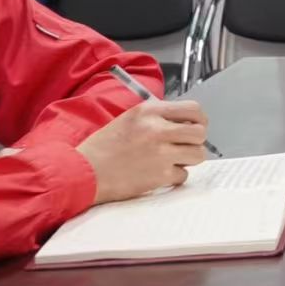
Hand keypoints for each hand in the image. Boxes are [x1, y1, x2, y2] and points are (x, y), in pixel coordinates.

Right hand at [76, 100, 209, 203]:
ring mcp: (161, 153)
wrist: (84, 172)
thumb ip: (157, 117)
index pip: (193, 109)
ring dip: (188, 159)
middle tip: (185, 146)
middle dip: (196, 141)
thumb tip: (184, 123)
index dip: (199, 119)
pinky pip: (183, 175)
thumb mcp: (130, 119)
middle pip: (200, 132)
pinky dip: (174, 176)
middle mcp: (158, 129)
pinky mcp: (160, 175)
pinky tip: (159, 174)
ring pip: (198, 154)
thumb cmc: (103, 147)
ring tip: (172, 160)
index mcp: (150, 111)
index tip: (196, 126)